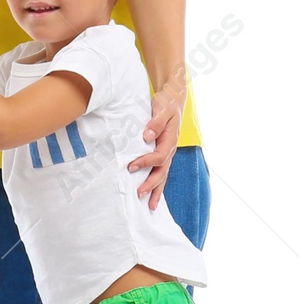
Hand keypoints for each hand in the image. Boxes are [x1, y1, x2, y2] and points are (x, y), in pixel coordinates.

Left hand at [127, 78, 185, 211]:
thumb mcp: (162, 108)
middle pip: (163, 171)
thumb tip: (147, 136)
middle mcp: (171, 148)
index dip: (145, 162)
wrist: (173, 99)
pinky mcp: (163, 152)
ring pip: (163, 174)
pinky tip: (151, 193)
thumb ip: (155, 122)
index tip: (131, 166)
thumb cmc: (166, 103)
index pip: (159, 156)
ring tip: (150, 205)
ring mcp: (168, 152)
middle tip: (139, 194)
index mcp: (170, 139)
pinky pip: (161, 170)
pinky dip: (157, 183)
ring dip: (156, 189)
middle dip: (151, 184)